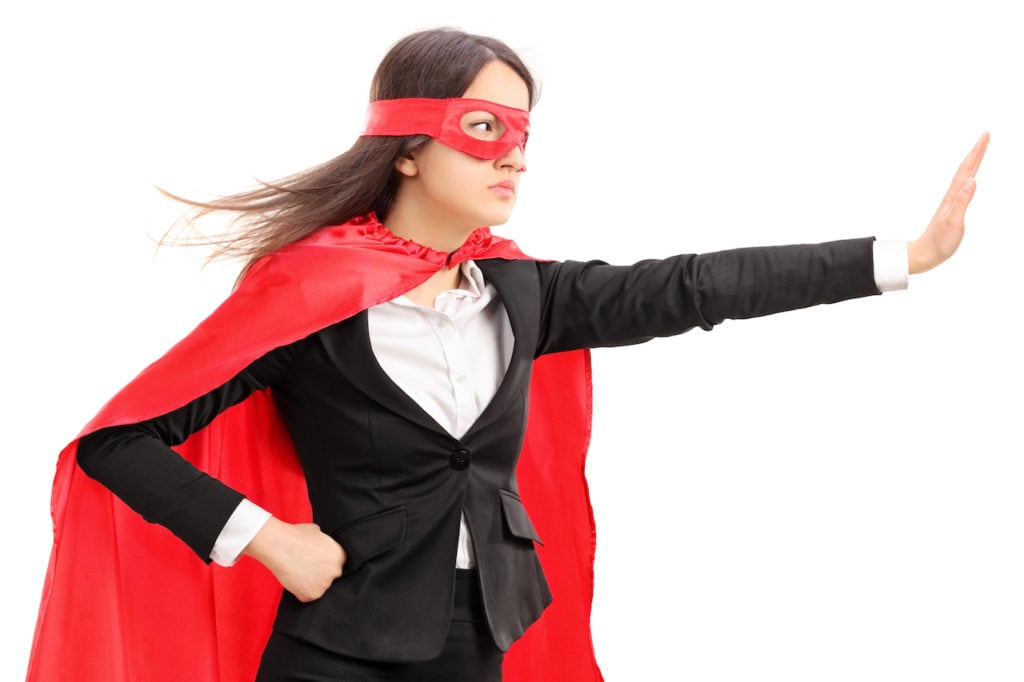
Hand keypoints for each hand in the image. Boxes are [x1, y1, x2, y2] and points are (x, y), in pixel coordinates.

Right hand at [242, 517, 346, 601]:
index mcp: (339, 555)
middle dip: (321, 573)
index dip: (326, 562)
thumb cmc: (296, 536)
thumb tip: (322, 544)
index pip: (338, 563)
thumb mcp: (317, 532)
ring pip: (319, 586)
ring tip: (298, 572)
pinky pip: (307, 596)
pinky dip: (301, 591)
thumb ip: (324, 542)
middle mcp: (336, 571)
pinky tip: (294, 580)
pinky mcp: (312, 595)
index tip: (317, 562)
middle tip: (307, 568)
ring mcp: (324, 584)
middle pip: (330, 576)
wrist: (280, 546)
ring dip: (311, 582)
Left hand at [907, 132, 989, 273]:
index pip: (967, 169)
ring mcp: (951, 202)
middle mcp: (952, 195)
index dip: (977, 152)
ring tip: (981, 150)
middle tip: (986, 136)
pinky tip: (969, 177)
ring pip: (964, 176)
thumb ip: (962, 201)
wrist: (925, 254)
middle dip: (977, 152)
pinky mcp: (952, 208)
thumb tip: (971, 180)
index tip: (985, 136)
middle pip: (966, 169)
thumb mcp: (953, 222)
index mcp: (953, 196)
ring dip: (973, 162)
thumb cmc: (939, 242)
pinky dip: (968, 177)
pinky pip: (962, 187)